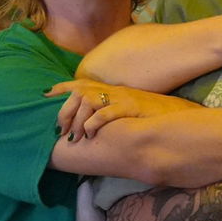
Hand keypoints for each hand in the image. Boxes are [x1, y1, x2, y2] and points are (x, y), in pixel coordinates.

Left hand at [50, 80, 193, 138]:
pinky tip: (91, 133)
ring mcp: (122, 98)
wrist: (177, 113)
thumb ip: (108, 110)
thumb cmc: (150, 114)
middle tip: (60, 130)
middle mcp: (113, 90)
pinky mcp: (131, 107)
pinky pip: (106, 112)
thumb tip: (88, 121)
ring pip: (88, 101)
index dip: (60, 89)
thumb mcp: (126, 108)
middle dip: (64, 111)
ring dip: (78, 120)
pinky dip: (95, 122)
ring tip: (75, 137)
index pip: (79, 84)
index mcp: (110, 90)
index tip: (44, 96)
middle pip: (78, 93)